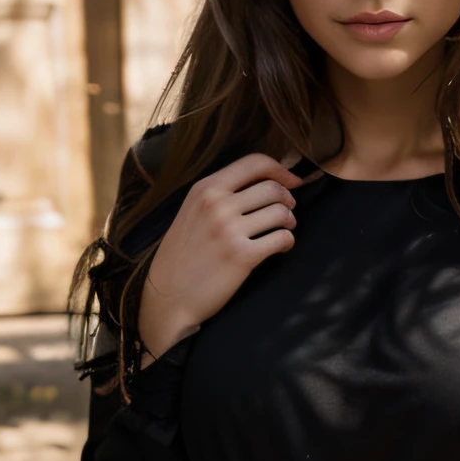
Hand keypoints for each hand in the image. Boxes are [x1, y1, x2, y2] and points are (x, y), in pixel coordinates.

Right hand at [138, 153, 302, 359]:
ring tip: (283, 230)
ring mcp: (229, 230)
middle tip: (287, 212)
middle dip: (287, 200)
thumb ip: (220, 195)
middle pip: (272, 188)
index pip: (254, 162)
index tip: (292, 181)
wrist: (168, 297)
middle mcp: (217, 204)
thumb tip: (262, 181)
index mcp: (205, 189)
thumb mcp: (191, 212)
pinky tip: (280, 248)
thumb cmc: (182, 256)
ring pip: (281, 212)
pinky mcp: (242, 256)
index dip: (280, 170)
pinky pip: (282, 239)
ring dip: (289, 221)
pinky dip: (287, 242)